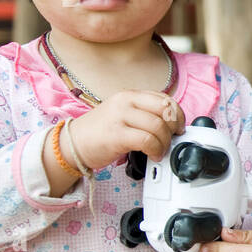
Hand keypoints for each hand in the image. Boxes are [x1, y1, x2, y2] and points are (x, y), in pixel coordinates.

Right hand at [67, 91, 185, 169]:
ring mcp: (119, 117)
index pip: (164, 98)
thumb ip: (144, 114)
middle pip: (164, 110)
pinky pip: (147, 140)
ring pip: (157, 126)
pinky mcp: (116, 134)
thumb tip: (171, 124)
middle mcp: (125, 102)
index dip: (177, 114)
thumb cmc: (99, 132)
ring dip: (164, 143)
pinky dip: (155, 150)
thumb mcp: (123, 114)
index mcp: (129, 95)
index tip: (179, 127)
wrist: (72, 144)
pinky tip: (153, 155)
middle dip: (174, 128)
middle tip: (171, 140)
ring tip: (160, 151)